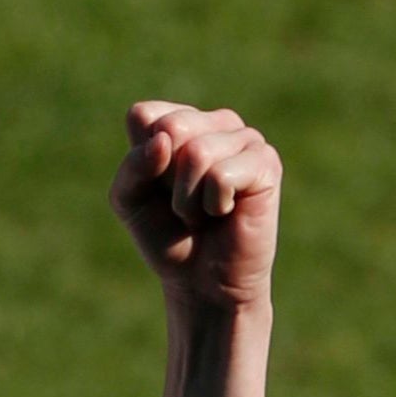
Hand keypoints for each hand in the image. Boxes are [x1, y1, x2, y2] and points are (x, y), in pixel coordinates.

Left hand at [110, 101, 280, 314]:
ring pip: (196, 152)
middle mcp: (216, 122)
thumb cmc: (167, 235)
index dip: (141, 160)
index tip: (158, 187)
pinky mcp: (266, 163)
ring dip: (189, 198)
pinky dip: (213, 204)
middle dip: (167, 177)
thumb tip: (164, 140)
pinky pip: (221, 175)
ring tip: (204, 211)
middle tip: (183, 203)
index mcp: (180, 121)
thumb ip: (133, 166)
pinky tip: (227, 212)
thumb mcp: (129, 199)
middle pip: (171, 127)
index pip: (143, 115)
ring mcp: (245, 139)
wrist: (201, 281)